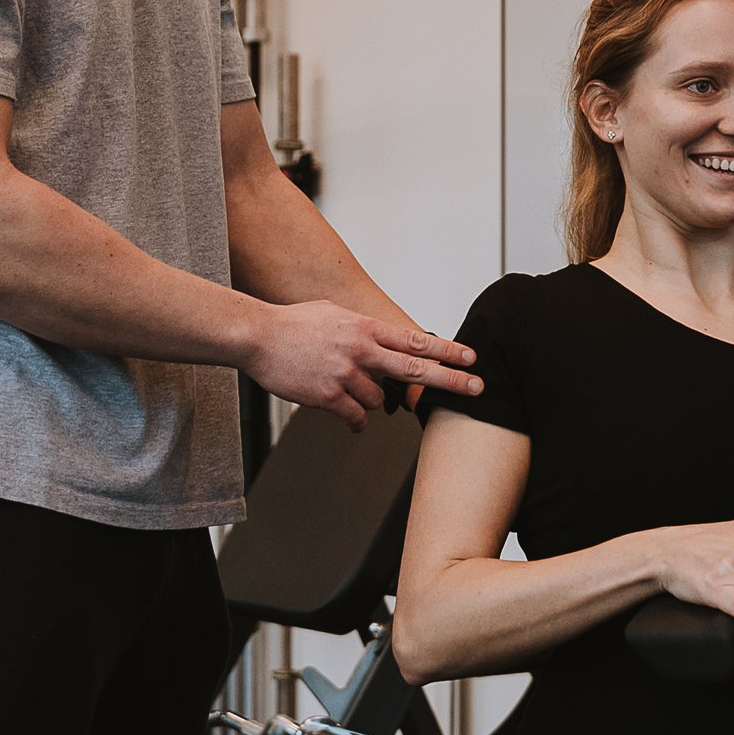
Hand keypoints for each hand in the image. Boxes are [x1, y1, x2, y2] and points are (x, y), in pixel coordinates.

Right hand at [246, 304, 480, 428]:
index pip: (414, 340)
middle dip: (451, 380)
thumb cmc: (293, 324)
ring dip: (370, 401)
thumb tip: (382, 342)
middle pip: (415, 368)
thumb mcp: (334, 313)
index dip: (446, 350)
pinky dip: (356, 421)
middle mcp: (360, 349)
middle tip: (477, 388)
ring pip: (379, 400)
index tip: (471, 357)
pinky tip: (349, 418)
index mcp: (364, 328)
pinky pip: (356, 417)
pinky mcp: (328, 396)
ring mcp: (345, 373)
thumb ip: (362, 329)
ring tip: (344, 389)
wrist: (257, 335)